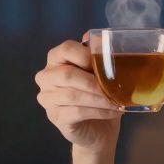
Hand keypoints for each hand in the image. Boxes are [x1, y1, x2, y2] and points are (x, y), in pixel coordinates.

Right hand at [35, 37, 121, 152]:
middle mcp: (46, 77)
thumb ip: (96, 55)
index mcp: (56, 59)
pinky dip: (98, 111)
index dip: (86, 55)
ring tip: (117, 102)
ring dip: (99, 99)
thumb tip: (91, 36)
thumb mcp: (101, 73)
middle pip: (66, 74)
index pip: (66, 49)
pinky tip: (112, 111)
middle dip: (93, 82)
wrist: (98, 128)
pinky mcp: (54, 117)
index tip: (106, 65)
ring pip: (72, 95)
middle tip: (114, 88)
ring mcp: (47, 98)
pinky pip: (76, 112)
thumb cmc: (98, 94)